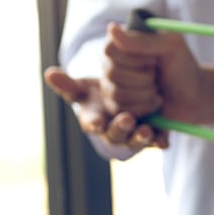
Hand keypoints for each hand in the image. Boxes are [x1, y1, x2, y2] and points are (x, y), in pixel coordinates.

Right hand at [43, 66, 167, 150]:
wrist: (132, 97)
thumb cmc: (102, 94)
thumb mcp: (86, 87)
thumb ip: (69, 83)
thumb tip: (49, 72)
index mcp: (94, 119)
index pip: (91, 122)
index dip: (93, 122)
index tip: (96, 121)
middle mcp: (112, 131)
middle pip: (114, 134)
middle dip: (120, 128)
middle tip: (127, 119)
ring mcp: (132, 136)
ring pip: (135, 140)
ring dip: (139, 137)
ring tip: (145, 130)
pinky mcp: (153, 136)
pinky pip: (156, 141)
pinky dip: (159, 141)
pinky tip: (164, 142)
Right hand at [103, 22, 204, 122]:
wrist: (194, 98)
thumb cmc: (183, 68)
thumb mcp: (171, 46)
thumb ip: (143, 40)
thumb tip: (112, 28)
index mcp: (123, 42)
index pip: (111, 49)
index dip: (135, 58)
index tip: (155, 59)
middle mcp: (112, 62)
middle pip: (112, 72)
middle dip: (144, 78)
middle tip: (158, 75)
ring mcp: (111, 85)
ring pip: (116, 93)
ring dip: (145, 94)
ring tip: (158, 90)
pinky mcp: (116, 106)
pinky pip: (119, 110)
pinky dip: (143, 107)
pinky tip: (155, 102)